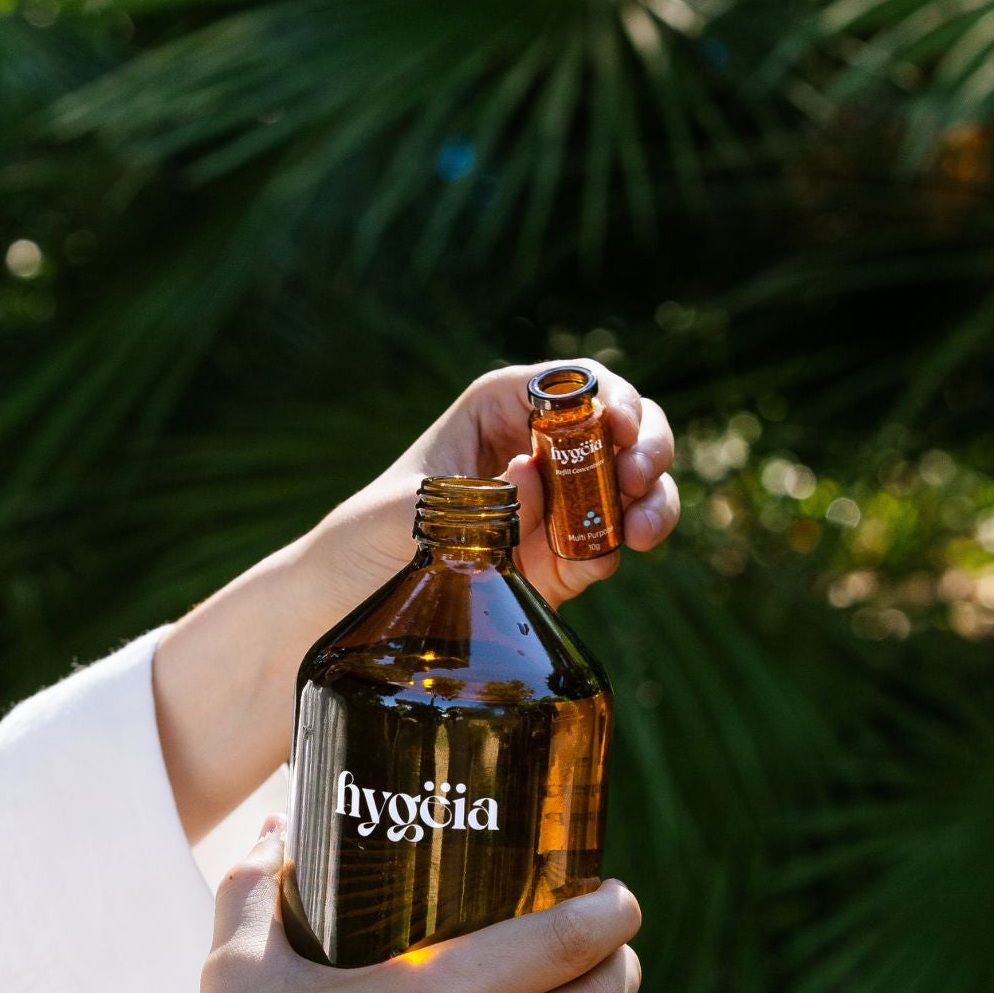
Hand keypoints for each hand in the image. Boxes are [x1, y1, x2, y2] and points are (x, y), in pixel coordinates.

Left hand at [308, 356, 679, 611]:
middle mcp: (533, 450)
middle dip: (645, 441)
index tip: (618, 424)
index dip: (607, 393)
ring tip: (644, 526)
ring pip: (628, 482)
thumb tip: (535, 480)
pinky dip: (626, 542)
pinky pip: (610, 542)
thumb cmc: (361, 540)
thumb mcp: (404, 512)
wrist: (340, 610)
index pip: (568, 382)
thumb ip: (472, 500)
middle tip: (639, 475)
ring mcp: (552, 506)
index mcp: (495, 413)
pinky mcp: (561, 561)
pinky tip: (616, 552)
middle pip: (617, 423)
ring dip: (653, 495)